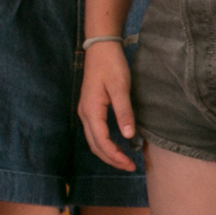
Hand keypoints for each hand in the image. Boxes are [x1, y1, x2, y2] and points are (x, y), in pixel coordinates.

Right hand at [77, 42, 136, 170]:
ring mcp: (85, 110)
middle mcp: (84, 113)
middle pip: (94, 144)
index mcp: (91, 110)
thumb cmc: (111, 65)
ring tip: (123, 159)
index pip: (101, 141)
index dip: (115, 156)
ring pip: (93, 139)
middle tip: (129, 167)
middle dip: (111, 159)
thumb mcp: (120, 87)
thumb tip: (128, 136)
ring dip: (107, 152)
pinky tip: (116, 143)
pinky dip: (104, 142)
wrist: (100, 48)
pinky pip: (94, 131)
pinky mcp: (89, 107)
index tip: (131, 164)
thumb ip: (123, 112)